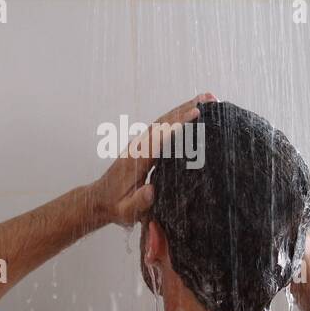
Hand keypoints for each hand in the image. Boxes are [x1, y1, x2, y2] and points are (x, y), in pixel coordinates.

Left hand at [87, 93, 214, 227]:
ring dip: (183, 108)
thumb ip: (138, 202)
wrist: (100, 200)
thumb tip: (151, 190)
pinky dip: (176, 116)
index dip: (177, 124)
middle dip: (185, 109)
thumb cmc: (116, 207)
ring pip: (163, 121)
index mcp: (137, 160)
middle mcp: (139, 147)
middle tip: (209, 98)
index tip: (195, 113)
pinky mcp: (144, 145)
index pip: (160, 138)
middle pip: (164, 122)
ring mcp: (140, 144)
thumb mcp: (126, 212)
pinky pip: (161, 127)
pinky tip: (191, 111)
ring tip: (207, 99)